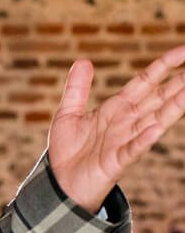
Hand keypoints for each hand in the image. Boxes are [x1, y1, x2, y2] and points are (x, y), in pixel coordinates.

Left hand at [48, 45, 184, 212]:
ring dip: (171, 107)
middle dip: (177, 85)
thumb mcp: (68, 114)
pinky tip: (156, 129)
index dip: (162, 66)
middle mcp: (126, 122)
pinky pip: (133, 149)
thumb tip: (83, 60)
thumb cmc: (68, 150)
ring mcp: (124, 141)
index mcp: (116, 108)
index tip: (183, 50)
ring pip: (154, 120)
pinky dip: (143, 139)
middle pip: (158, 99)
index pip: (145, 82)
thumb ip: (77, 89)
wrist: (60, 183)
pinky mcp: (116, 161)